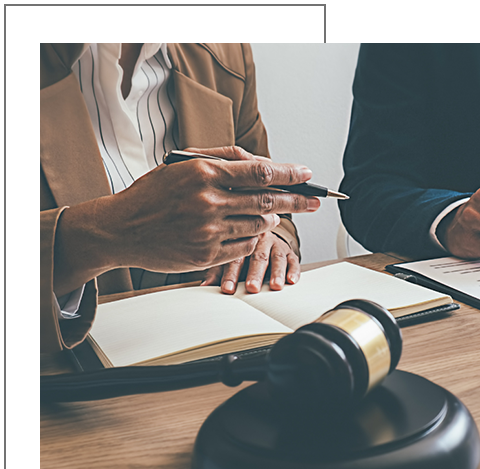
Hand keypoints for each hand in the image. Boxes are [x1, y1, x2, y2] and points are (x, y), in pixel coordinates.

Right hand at [54, 145, 319, 295]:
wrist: (120, 229)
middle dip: (297, 200)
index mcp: (203, 173)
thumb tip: (261, 163)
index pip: (259, 171)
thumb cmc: (152, 194)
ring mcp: (208, 231)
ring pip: (258, 224)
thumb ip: (221, 159)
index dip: (289, 174)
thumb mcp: (181, 165)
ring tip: (272, 213)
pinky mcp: (207, 255)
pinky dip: (252, 237)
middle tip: (315, 201)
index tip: (306, 175)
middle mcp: (208, 201)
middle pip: (267, 200)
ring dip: (270, 218)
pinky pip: (245, 246)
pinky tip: (248, 229)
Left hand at [200, 231, 299, 293]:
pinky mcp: (289, 251)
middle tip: (252, 288)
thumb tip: (203, 288)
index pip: (235, 258)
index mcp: (240, 240)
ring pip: (277, 257)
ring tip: (275, 286)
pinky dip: (293, 270)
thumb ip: (216, 272)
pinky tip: (291, 280)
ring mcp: (275, 244)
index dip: (230, 274)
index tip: (227, 289)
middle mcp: (259, 239)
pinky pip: (293, 260)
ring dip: (276, 272)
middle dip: (255, 274)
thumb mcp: (227, 257)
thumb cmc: (241, 250)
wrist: (262, 233)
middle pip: (257, 257)